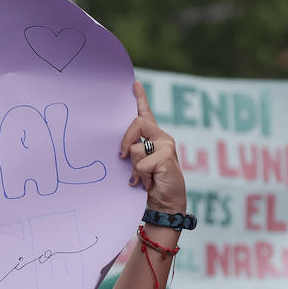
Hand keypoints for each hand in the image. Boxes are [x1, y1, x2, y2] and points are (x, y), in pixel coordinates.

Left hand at [119, 81, 185, 213]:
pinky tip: (148, 184)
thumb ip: (135, 153)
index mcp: (155, 138)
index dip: (141, 99)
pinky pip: (140, 163)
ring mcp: (166, 146)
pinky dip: (140, 177)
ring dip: (134, 168)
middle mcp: (162, 138)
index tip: (134, 84)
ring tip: (143, 179)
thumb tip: (123, 149)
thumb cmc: (151, 185)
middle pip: (137, 124)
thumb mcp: (140, 166)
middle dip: (125, 141)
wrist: (166, 204)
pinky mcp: (166, 157)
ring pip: (135, 148)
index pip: (146, 115)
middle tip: (121, 156)